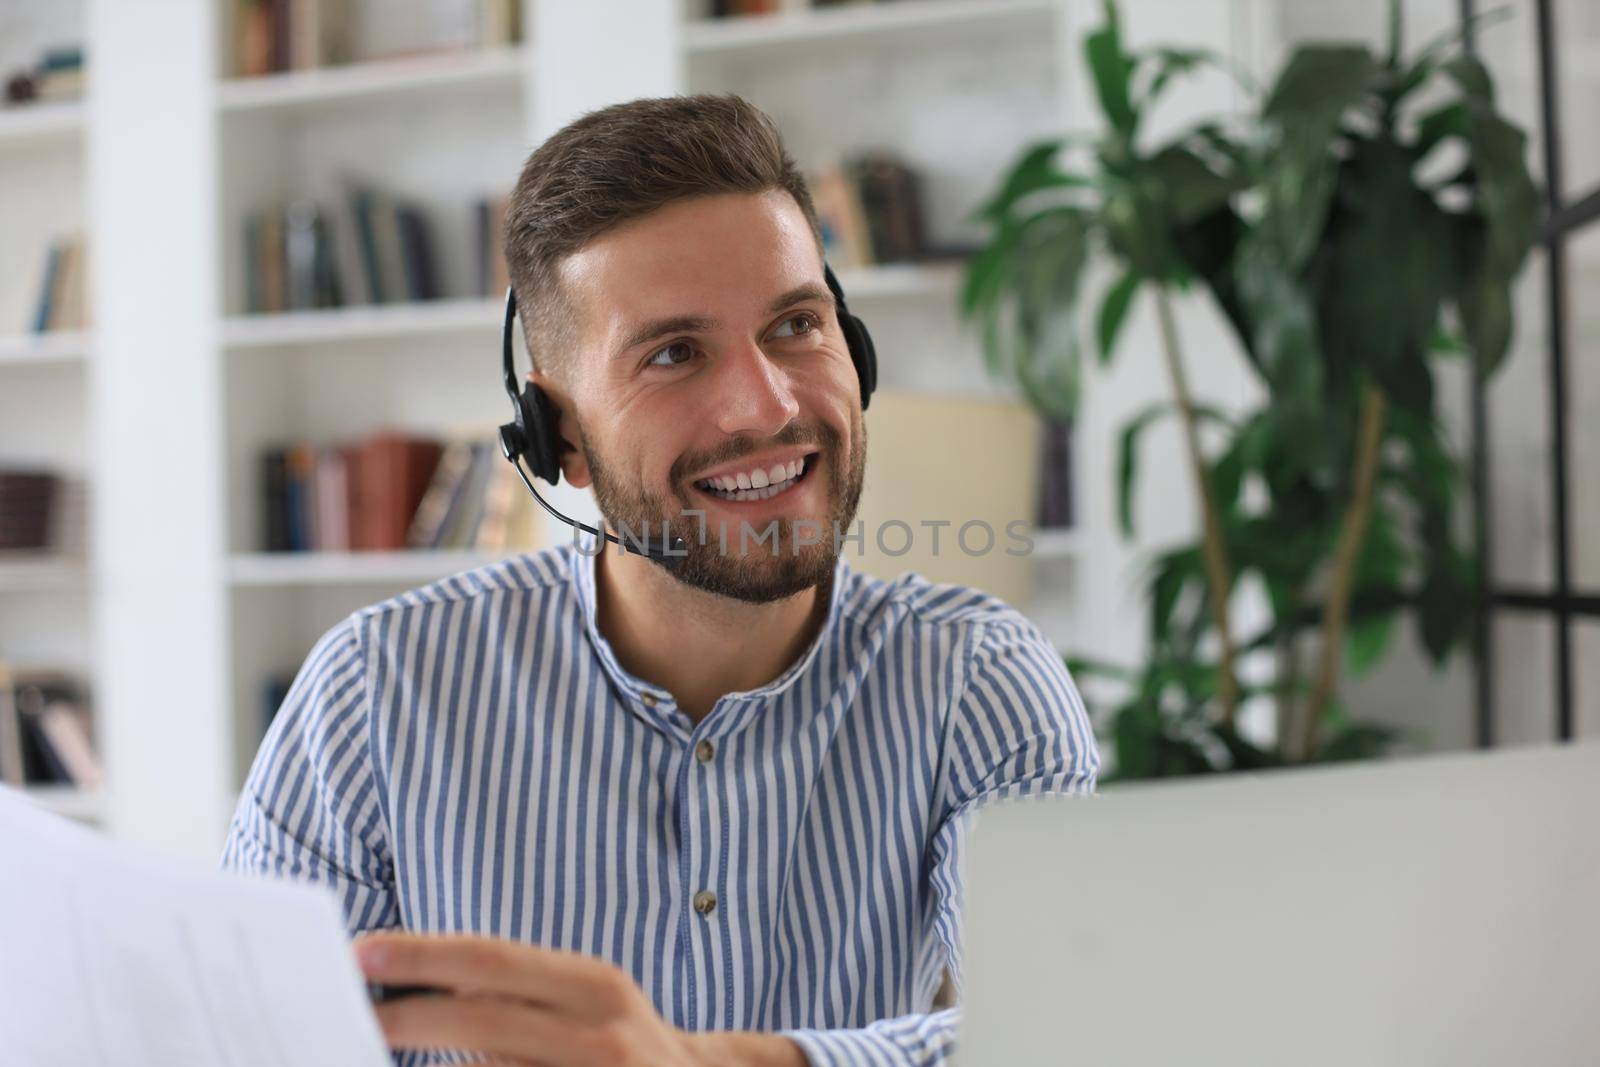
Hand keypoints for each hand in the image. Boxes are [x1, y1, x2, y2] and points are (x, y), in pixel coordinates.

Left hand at [353, 931, 805, 1066]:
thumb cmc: (617, 1046)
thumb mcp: (584, 1001)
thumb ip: (518, 991)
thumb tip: (417, 983)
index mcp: (596, 986)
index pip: (495, 959)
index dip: (424, 953)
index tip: (361, 951)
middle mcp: (601, 1033)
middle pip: (483, 1018)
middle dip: (407, 1014)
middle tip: (346, 1011)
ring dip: (432, 1066)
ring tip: (372, 1048)